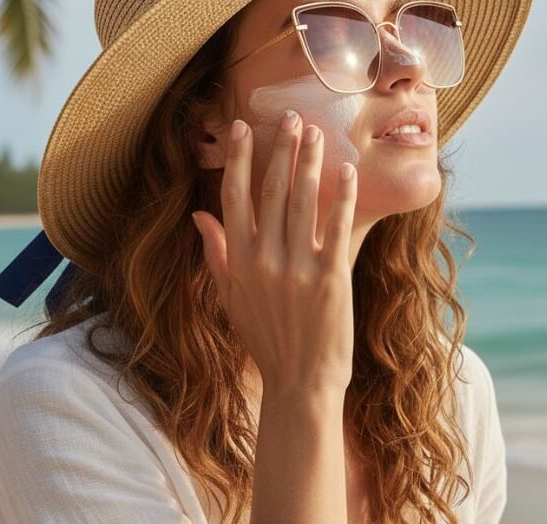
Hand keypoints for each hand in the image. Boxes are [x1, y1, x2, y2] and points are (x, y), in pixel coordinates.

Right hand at [191, 111, 357, 395]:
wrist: (299, 381)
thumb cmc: (266, 340)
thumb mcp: (231, 298)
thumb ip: (216, 254)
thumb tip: (199, 215)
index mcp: (239, 262)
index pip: (234, 197)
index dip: (238, 159)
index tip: (244, 129)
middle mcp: (265, 259)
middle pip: (271, 191)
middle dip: (281, 150)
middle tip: (292, 118)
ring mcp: (298, 268)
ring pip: (302, 201)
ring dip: (310, 163)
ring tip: (316, 133)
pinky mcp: (331, 278)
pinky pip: (336, 227)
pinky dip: (342, 197)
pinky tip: (348, 171)